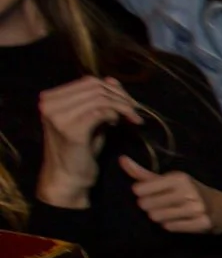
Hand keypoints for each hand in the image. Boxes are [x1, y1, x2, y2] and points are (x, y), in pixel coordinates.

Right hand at [37, 76, 141, 206]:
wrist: (68, 178)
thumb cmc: (80, 150)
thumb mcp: (89, 119)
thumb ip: (98, 100)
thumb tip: (112, 80)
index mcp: (51, 98)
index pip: (87, 81)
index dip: (113, 89)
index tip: (129, 102)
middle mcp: (50, 104)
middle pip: (95, 87)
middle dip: (121, 97)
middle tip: (135, 111)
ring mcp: (58, 116)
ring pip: (100, 98)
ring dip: (122, 107)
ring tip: (132, 119)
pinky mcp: (71, 130)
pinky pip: (101, 113)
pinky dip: (115, 115)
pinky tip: (118, 125)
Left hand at [118, 158, 221, 236]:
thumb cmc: (192, 192)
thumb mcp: (171, 180)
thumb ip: (144, 174)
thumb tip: (121, 160)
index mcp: (180, 178)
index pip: (140, 189)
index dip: (142, 194)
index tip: (152, 193)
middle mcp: (188, 192)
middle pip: (146, 205)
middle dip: (150, 207)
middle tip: (163, 205)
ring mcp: (196, 208)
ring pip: (157, 217)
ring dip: (160, 217)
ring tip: (171, 213)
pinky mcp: (201, 223)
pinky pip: (170, 227)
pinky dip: (171, 225)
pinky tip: (180, 220)